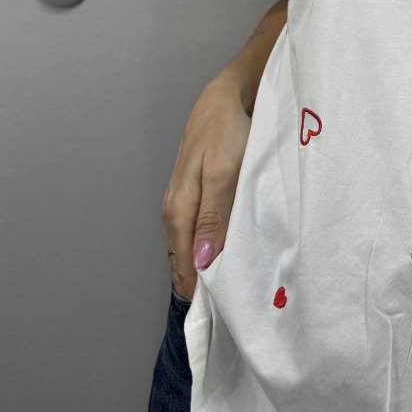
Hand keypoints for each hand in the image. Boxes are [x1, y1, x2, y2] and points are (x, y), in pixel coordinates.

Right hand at [160, 75, 251, 300]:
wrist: (227, 96)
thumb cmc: (227, 132)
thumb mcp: (223, 174)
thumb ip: (213, 218)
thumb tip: (200, 262)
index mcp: (178, 211)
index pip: (183, 267)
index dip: (201, 293)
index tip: (224, 316)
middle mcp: (176, 211)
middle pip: (184, 261)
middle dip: (205, 286)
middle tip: (235, 310)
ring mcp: (186, 203)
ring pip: (192, 247)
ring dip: (209, 267)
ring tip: (235, 291)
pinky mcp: (198, 194)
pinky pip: (200, 231)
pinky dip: (212, 247)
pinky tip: (230, 256)